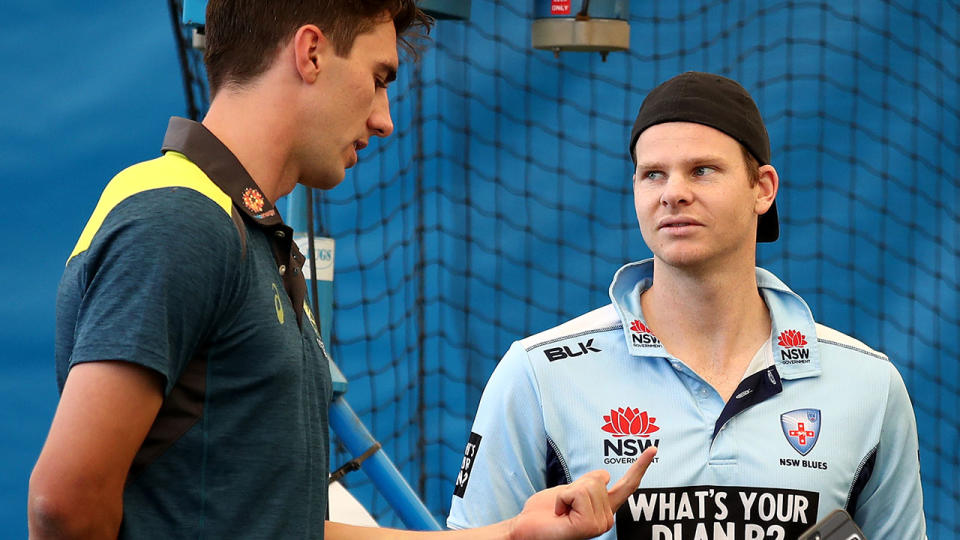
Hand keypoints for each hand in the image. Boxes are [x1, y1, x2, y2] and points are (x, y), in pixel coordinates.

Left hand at [508, 446, 656, 539]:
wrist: (527, 529)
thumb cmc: (545, 512)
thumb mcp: (571, 490)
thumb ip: (590, 483)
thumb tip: (606, 475)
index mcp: (605, 510)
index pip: (627, 485)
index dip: (640, 466)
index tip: (653, 449)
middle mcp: (607, 519)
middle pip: (599, 477)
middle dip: (575, 485)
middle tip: (562, 506)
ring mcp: (600, 524)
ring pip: (588, 484)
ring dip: (567, 493)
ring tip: (561, 512)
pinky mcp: (590, 526)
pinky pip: (579, 493)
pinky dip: (563, 498)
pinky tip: (560, 515)